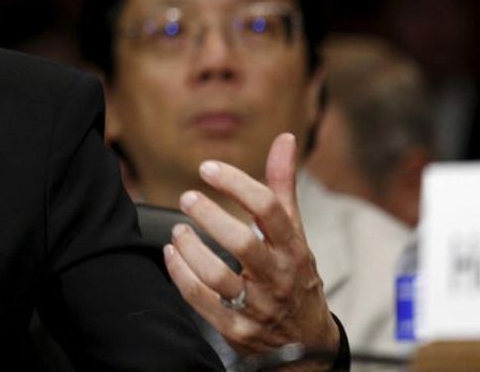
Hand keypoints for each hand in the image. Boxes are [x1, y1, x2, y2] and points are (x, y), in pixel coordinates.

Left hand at [162, 133, 339, 367]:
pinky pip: (201, 300)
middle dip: (209, 216)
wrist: (307, 342)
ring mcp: (257, 306)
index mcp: (293, 249)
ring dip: (190, 248)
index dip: (236, 184)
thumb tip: (284, 138)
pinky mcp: (236, 328)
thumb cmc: (295, 275)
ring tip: (178, 231)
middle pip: (242, 243)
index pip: (269, 209)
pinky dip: (180, 275)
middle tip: (187, 197)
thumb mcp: (295, 232)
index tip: (207, 168)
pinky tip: (171, 255)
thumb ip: (282, 186)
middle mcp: (277, 277)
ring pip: (216, 276)